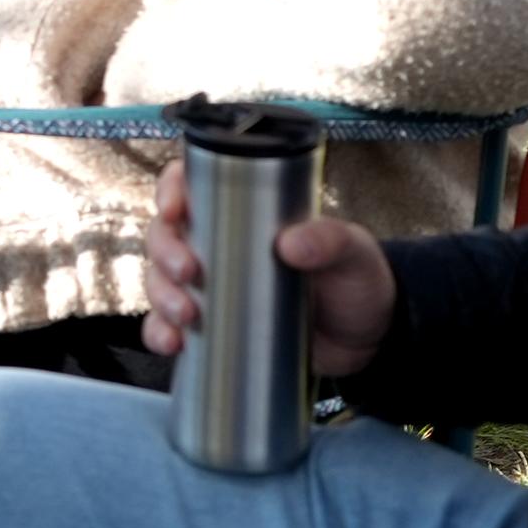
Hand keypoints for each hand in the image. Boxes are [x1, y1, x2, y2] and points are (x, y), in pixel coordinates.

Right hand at [138, 157, 396, 377]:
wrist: (367, 341)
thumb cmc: (358, 282)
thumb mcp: (353, 253)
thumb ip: (330, 239)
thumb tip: (290, 243)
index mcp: (247, 211)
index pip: (193, 185)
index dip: (171, 190)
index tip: (174, 209)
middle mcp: (219, 244)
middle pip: (165, 234)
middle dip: (165, 251)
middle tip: (188, 271)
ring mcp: (212, 286)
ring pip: (159, 279)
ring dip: (161, 294)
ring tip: (188, 314)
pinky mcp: (212, 325)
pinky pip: (168, 325)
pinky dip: (160, 332)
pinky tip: (173, 341)